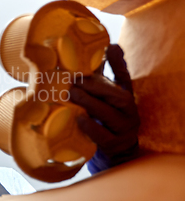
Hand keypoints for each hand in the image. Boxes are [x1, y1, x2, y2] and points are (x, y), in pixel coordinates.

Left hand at [69, 44, 139, 173]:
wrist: (115, 153)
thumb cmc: (105, 119)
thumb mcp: (105, 98)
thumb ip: (101, 77)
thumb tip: (98, 52)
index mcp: (126, 97)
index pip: (124, 78)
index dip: (117, 63)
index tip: (109, 47)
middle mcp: (129, 111)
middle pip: (116, 95)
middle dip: (94, 86)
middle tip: (73, 79)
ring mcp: (124, 129)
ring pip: (109, 114)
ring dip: (89, 103)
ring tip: (72, 94)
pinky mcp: (115, 145)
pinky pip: (103, 136)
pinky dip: (91, 127)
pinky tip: (79, 119)